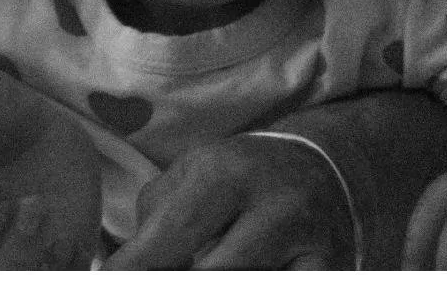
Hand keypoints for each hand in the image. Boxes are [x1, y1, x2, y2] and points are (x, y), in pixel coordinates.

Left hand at [106, 132, 355, 267]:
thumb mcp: (192, 176)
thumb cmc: (237, 178)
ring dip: (213, 276)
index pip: (174, 233)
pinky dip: (255, 279)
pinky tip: (242, 270)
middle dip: (176, 279)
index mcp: (228, 174)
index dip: (137, 267)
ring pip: (249, 282)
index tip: (109, 280)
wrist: (323, 171)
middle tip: (151, 276)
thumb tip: (121, 270)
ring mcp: (317, 248)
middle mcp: (278, 208)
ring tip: (202, 260)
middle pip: (215, 273)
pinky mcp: (337, 276)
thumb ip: (155, 220)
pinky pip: (282, 286)